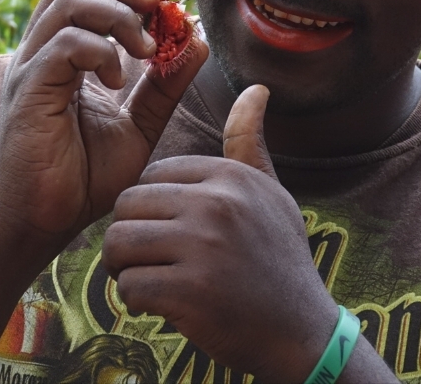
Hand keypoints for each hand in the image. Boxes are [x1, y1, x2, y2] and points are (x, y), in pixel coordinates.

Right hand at [0, 0, 207, 246]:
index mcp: (63, 54)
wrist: (41, 224)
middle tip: (158, 5)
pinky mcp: (27, 90)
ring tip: (146, 47)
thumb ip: (164, 86)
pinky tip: (118, 79)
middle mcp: (42, 52)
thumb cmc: (82, 178)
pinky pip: (63, 44)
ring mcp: (30, 68)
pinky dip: (99, 50)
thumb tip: (195, 41)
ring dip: (116, 13)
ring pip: (67, 2)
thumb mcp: (138, 125)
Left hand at [102, 85, 337, 381]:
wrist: (301, 332)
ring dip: (124, 267)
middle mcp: (216, 204)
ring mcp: (203, 247)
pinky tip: (159, 304)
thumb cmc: (279, 258)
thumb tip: (256, 88)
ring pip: (118, 243)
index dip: (152, 206)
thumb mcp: (270, 193)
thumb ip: (248, 143)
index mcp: (229, 176)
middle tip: (150, 258)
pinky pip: (129, 285)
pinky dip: (135, 300)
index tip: (170, 231)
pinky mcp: (190, 292)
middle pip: (127, 205)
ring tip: (148, 277)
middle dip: (130, 234)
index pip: (152, 174)